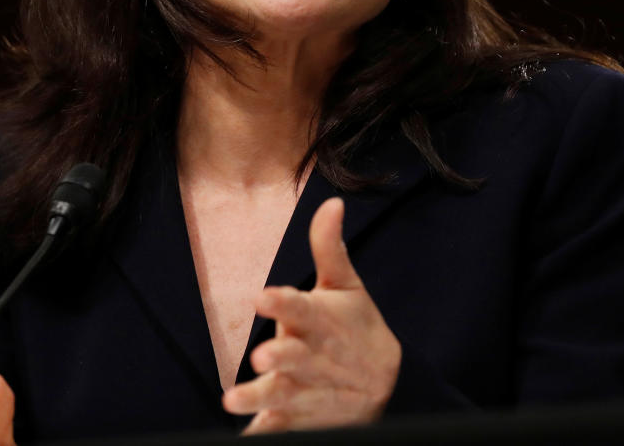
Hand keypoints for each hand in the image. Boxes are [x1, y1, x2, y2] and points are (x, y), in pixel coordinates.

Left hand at [222, 197, 401, 433]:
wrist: (391, 387)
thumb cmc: (359, 327)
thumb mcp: (348, 286)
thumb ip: (329, 247)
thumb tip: (331, 201)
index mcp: (322, 320)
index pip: (303, 308)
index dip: (284, 303)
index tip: (262, 297)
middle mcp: (315, 357)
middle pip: (296, 358)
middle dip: (281, 357)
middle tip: (259, 358)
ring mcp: (310, 390)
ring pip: (284, 395)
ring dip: (260, 398)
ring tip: (233, 400)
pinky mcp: (303, 418)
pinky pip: (281, 428)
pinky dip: (266, 432)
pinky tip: (247, 436)